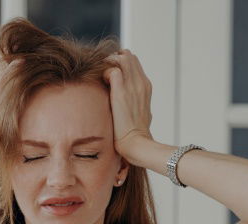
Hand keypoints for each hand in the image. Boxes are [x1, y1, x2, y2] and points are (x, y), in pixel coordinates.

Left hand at [103, 49, 154, 163]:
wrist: (137, 143)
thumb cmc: (134, 134)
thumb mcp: (137, 113)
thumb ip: (132, 103)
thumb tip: (123, 104)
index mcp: (145, 87)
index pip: (133, 63)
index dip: (119, 63)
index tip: (108, 73)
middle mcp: (141, 83)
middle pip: (128, 56)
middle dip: (113, 59)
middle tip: (102, 72)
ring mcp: (133, 87)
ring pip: (123, 58)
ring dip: (109, 63)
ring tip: (102, 77)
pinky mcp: (122, 93)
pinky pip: (114, 70)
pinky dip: (105, 72)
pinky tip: (102, 84)